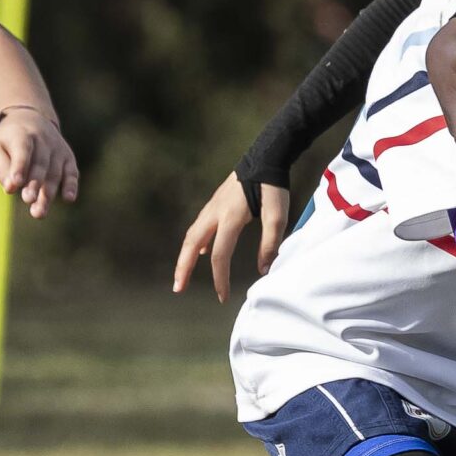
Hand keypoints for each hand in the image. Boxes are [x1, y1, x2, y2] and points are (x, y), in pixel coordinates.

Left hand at [0, 108, 79, 218]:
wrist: (32, 119)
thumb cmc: (10, 140)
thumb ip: (1, 168)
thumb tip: (10, 189)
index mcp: (22, 134)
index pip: (22, 151)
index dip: (19, 167)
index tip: (14, 184)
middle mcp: (44, 140)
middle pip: (40, 164)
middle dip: (34, 184)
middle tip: (27, 200)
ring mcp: (58, 149)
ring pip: (55, 173)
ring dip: (48, 193)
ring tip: (38, 213)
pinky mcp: (69, 158)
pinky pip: (72, 173)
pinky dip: (71, 186)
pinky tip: (69, 199)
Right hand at [173, 172, 290, 299]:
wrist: (265, 157)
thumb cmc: (273, 187)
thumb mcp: (277, 216)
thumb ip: (271, 243)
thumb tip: (264, 269)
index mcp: (229, 218)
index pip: (220, 255)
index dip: (220, 279)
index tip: (223, 297)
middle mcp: (214, 213)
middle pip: (191, 245)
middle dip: (183, 268)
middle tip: (178, 288)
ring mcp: (212, 207)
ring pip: (192, 235)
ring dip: (185, 256)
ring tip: (183, 274)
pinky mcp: (216, 203)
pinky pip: (200, 227)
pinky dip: (197, 243)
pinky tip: (204, 251)